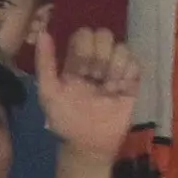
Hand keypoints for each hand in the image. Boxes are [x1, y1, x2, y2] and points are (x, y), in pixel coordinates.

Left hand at [34, 27, 142, 157]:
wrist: (90, 144)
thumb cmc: (66, 119)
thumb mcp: (49, 93)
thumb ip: (45, 63)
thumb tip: (42, 33)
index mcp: (76, 60)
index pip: (83, 34)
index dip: (84, 49)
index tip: (81, 70)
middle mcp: (96, 60)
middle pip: (104, 35)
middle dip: (100, 56)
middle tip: (96, 78)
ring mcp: (115, 70)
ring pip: (121, 47)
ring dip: (115, 67)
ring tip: (109, 87)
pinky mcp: (132, 81)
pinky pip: (135, 63)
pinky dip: (128, 74)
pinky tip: (121, 89)